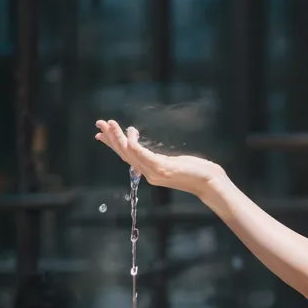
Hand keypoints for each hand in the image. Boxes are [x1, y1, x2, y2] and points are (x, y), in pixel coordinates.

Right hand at [95, 120, 222, 197]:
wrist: (208, 182)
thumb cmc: (195, 172)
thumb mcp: (172, 163)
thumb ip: (158, 158)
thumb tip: (147, 150)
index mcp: (149, 171)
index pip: (127, 156)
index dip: (113, 144)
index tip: (101, 134)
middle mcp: (148, 173)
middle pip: (124, 153)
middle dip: (110, 138)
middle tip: (98, 124)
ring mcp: (154, 172)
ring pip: (130, 153)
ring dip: (118, 138)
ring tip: (109, 124)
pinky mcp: (162, 168)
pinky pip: (143, 155)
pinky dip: (133, 145)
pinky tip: (128, 135)